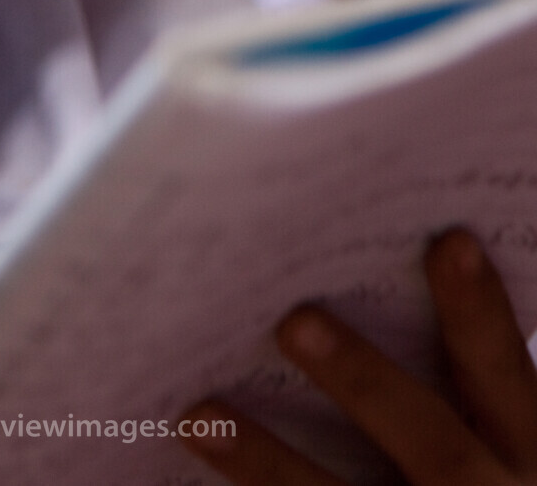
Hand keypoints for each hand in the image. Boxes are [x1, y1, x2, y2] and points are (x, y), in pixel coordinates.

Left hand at [182, 230, 536, 483]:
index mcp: (521, 445)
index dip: (481, 310)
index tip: (450, 241)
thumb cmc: (469, 462)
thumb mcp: (492, 426)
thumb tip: (347, 265)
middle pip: (431, 442)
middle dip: (362, 381)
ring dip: (272, 462)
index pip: (502, 370)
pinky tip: (198, 449)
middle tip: (295, 321)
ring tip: (202, 414)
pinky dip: (256, 482)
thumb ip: (449, 370)